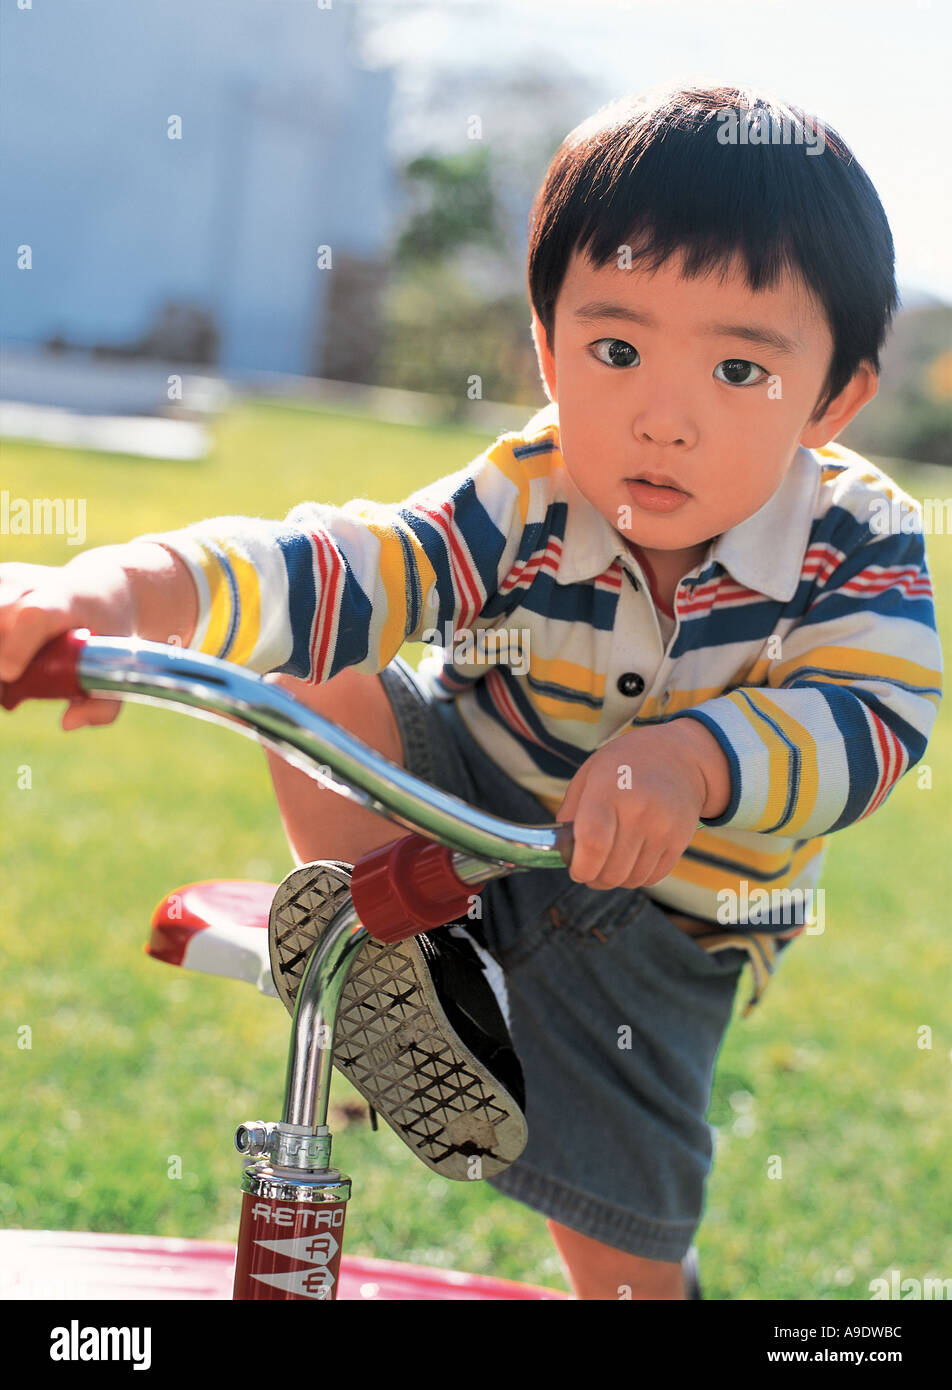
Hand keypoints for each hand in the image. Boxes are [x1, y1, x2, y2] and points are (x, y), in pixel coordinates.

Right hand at [0, 555, 133, 729]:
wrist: (102, 587)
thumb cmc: (108, 632)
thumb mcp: (118, 666)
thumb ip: (103, 704)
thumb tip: (69, 723)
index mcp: (67, 601)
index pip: (34, 616)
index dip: (16, 646)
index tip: (10, 675)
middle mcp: (34, 585)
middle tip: (6, 692)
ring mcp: (9, 579)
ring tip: (10, 674)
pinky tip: (6, 653)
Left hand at [555, 720, 728, 890]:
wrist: (679, 756)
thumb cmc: (625, 765)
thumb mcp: (589, 774)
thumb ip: (570, 812)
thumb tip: (561, 851)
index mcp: (607, 790)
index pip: (593, 843)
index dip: (581, 867)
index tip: (576, 869)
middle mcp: (638, 810)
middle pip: (612, 870)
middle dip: (594, 878)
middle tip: (589, 868)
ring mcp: (662, 827)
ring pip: (632, 879)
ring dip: (616, 879)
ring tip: (609, 861)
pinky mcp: (680, 841)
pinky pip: (653, 878)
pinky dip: (637, 876)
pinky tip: (631, 858)